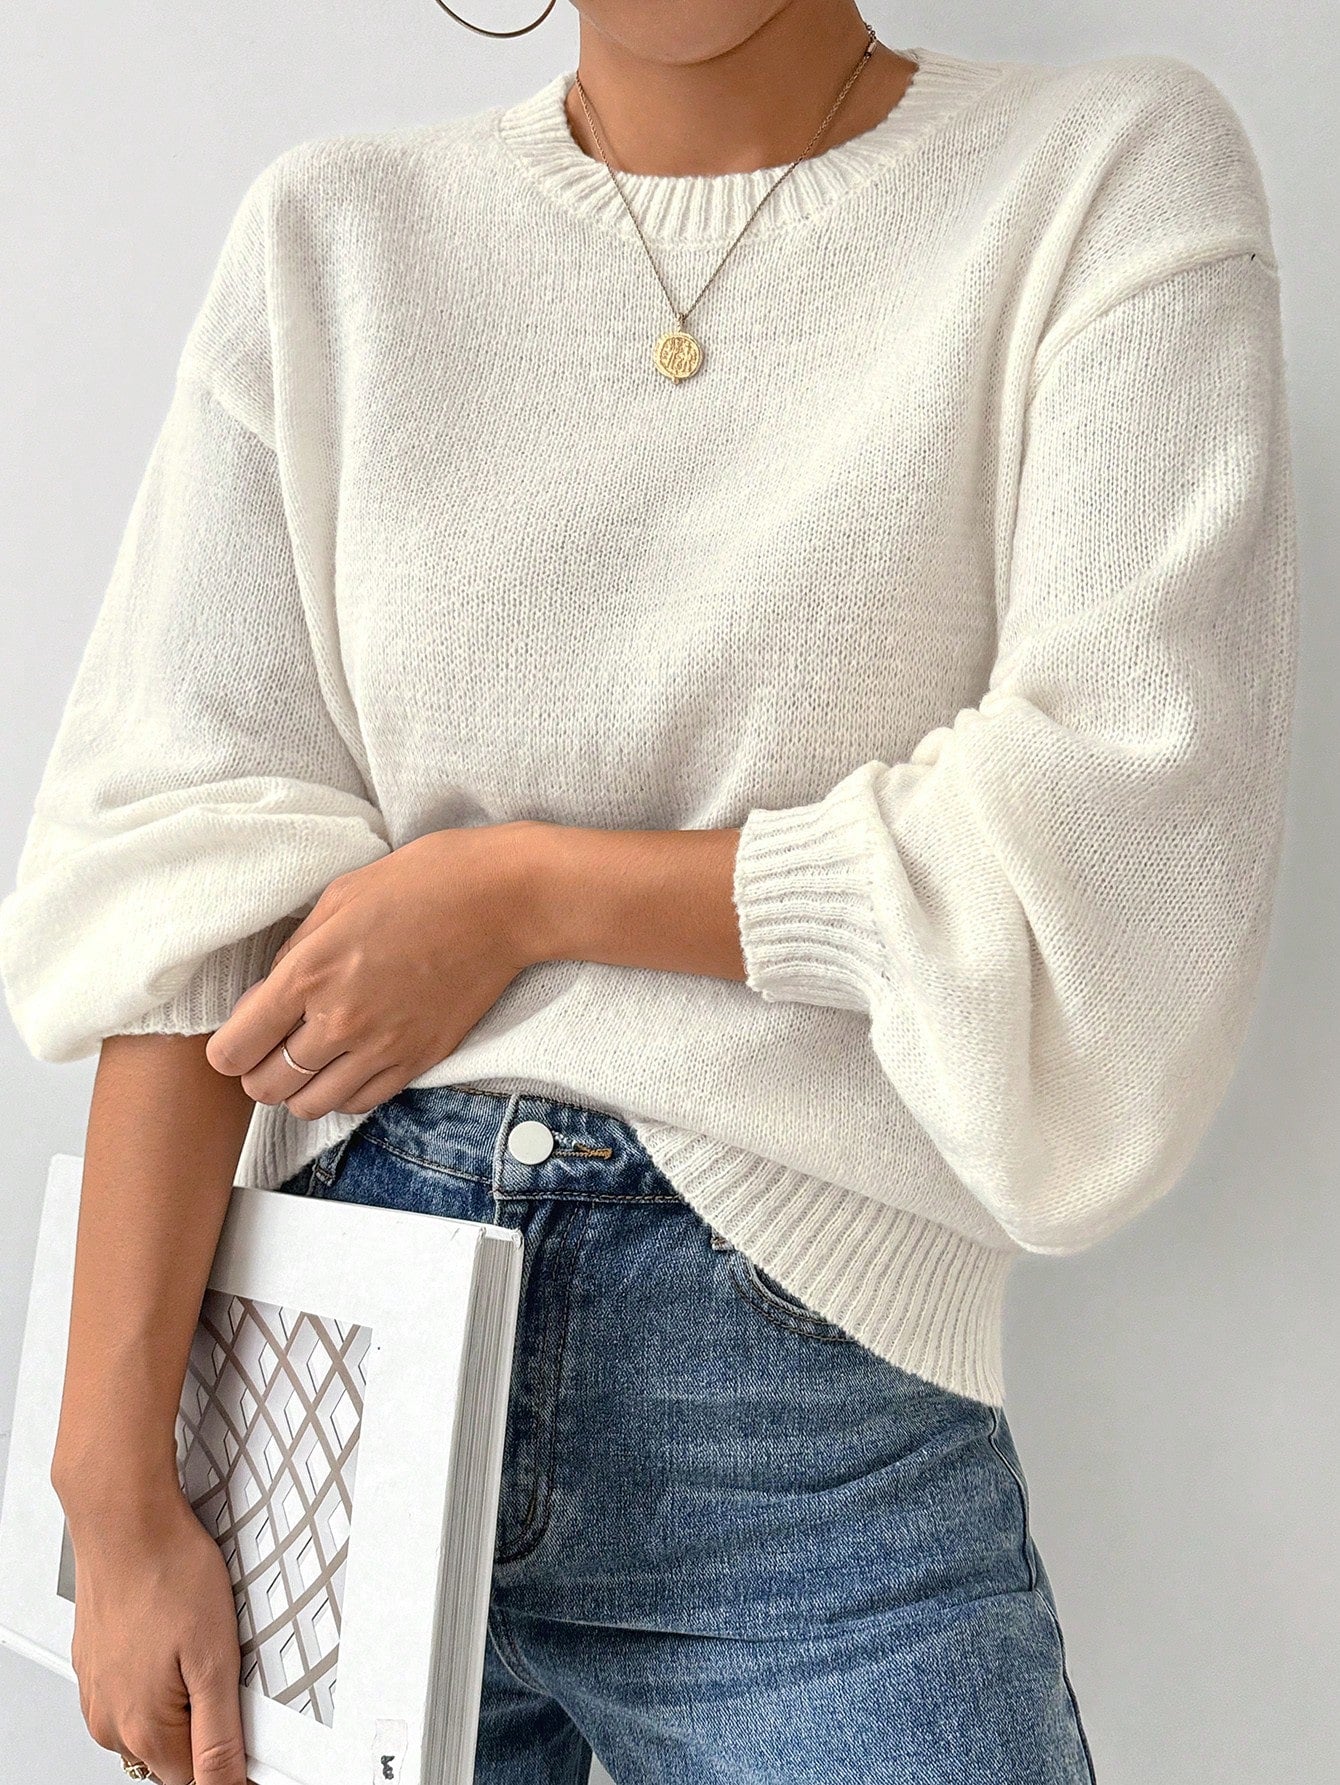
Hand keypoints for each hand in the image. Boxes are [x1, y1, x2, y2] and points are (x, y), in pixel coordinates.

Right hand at [61, 1484, 250, 1784]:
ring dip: (178, 1698)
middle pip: (172, 1754)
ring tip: (195, 1641)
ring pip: (151, 1721)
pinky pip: (131, 1689)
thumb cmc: (169, 1571)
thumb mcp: (216, 1658)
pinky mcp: (93, 1663)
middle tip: (221, 1664)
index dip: (230, 1758)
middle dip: (202, 1724)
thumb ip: (219, 1737)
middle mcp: (110, 1720)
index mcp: (142, 1729)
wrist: (125, 1520)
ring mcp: (96, 1691)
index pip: (195, 1780)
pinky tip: (171, 1633)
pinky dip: (155, 1673)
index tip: (243, 1718)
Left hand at [204, 822, 545, 1119]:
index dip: (226, 1050)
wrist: (503, 901)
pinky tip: (348, 1065)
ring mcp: (383, 1045)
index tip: (237, 1037)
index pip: (235, 1048)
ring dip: (298, 1090)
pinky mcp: (419, 1058)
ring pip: (310, 1105)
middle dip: (256, 1074)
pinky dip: (343, 1093)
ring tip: (308, 1062)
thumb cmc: (425, 882)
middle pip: (266, 1087)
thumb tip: (267, 994)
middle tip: (268, 1051)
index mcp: (309, 972)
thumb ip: (295, 949)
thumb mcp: (339, 895)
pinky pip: (361, 1103)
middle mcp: (340, 1020)